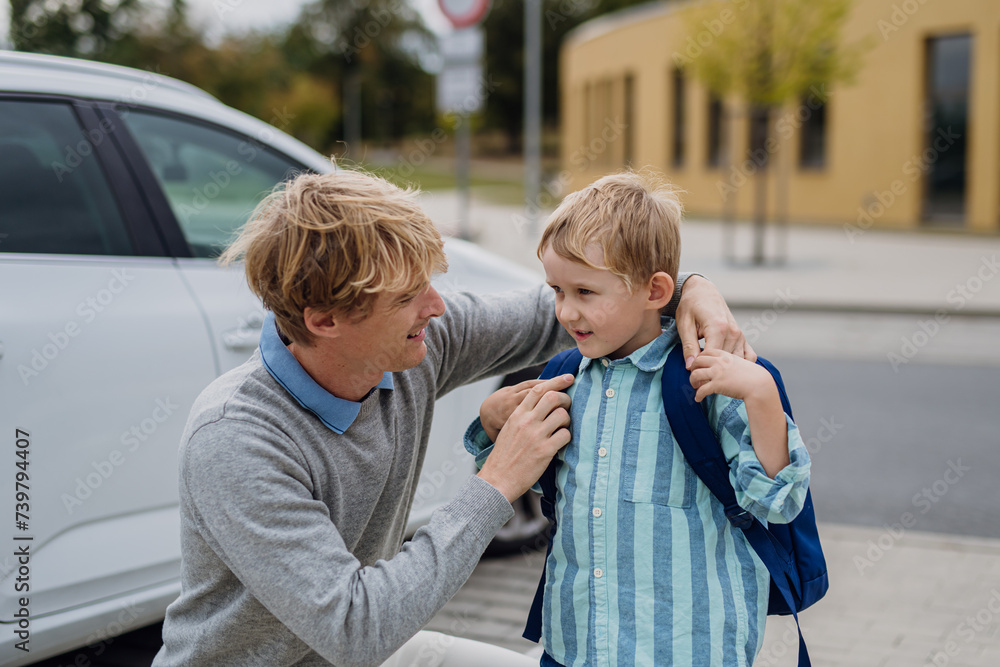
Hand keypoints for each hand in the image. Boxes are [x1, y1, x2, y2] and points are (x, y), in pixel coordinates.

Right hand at [477, 374, 573, 501]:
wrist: (498, 479)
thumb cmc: (504, 456)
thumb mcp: (509, 429)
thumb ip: (523, 416)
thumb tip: (541, 407)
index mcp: (517, 415)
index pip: (537, 390)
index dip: (554, 383)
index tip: (566, 382)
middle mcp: (526, 422)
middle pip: (553, 397)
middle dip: (565, 400)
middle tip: (567, 408)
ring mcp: (536, 435)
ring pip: (562, 415)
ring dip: (567, 420)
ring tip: (563, 428)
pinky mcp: (545, 451)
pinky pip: (565, 435)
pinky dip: (567, 437)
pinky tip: (561, 442)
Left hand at [675, 275, 755, 368]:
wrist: (703, 292)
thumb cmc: (690, 306)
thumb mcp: (684, 325)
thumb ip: (689, 346)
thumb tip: (690, 367)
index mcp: (718, 327)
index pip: (712, 358)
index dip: (700, 368)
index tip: (691, 371)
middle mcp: (733, 332)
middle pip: (725, 362)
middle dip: (711, 371)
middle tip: (698, 375)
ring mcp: (740, 335)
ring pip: (736, 362)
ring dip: (724, 369)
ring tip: (709, 370)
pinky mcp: (743, 338)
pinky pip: (748, 357)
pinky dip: (738, 364)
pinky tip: (725, 367)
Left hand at [689, 349, 788, 476]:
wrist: (760, 385)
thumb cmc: (752, 375)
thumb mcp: (740, 362)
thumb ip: (729, 360)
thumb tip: (721, 363)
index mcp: (725, 354)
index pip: (706, 351)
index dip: (699, 357)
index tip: (697, 364)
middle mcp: (719, 361)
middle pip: (698, 361)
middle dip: (692, 368)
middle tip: (693, 375)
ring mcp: (718, 372)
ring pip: (695, 374)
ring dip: (692, 381)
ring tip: (695, 387)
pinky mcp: (718, 385)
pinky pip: (702, 390)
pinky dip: (698, 395)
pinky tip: (698, 399)